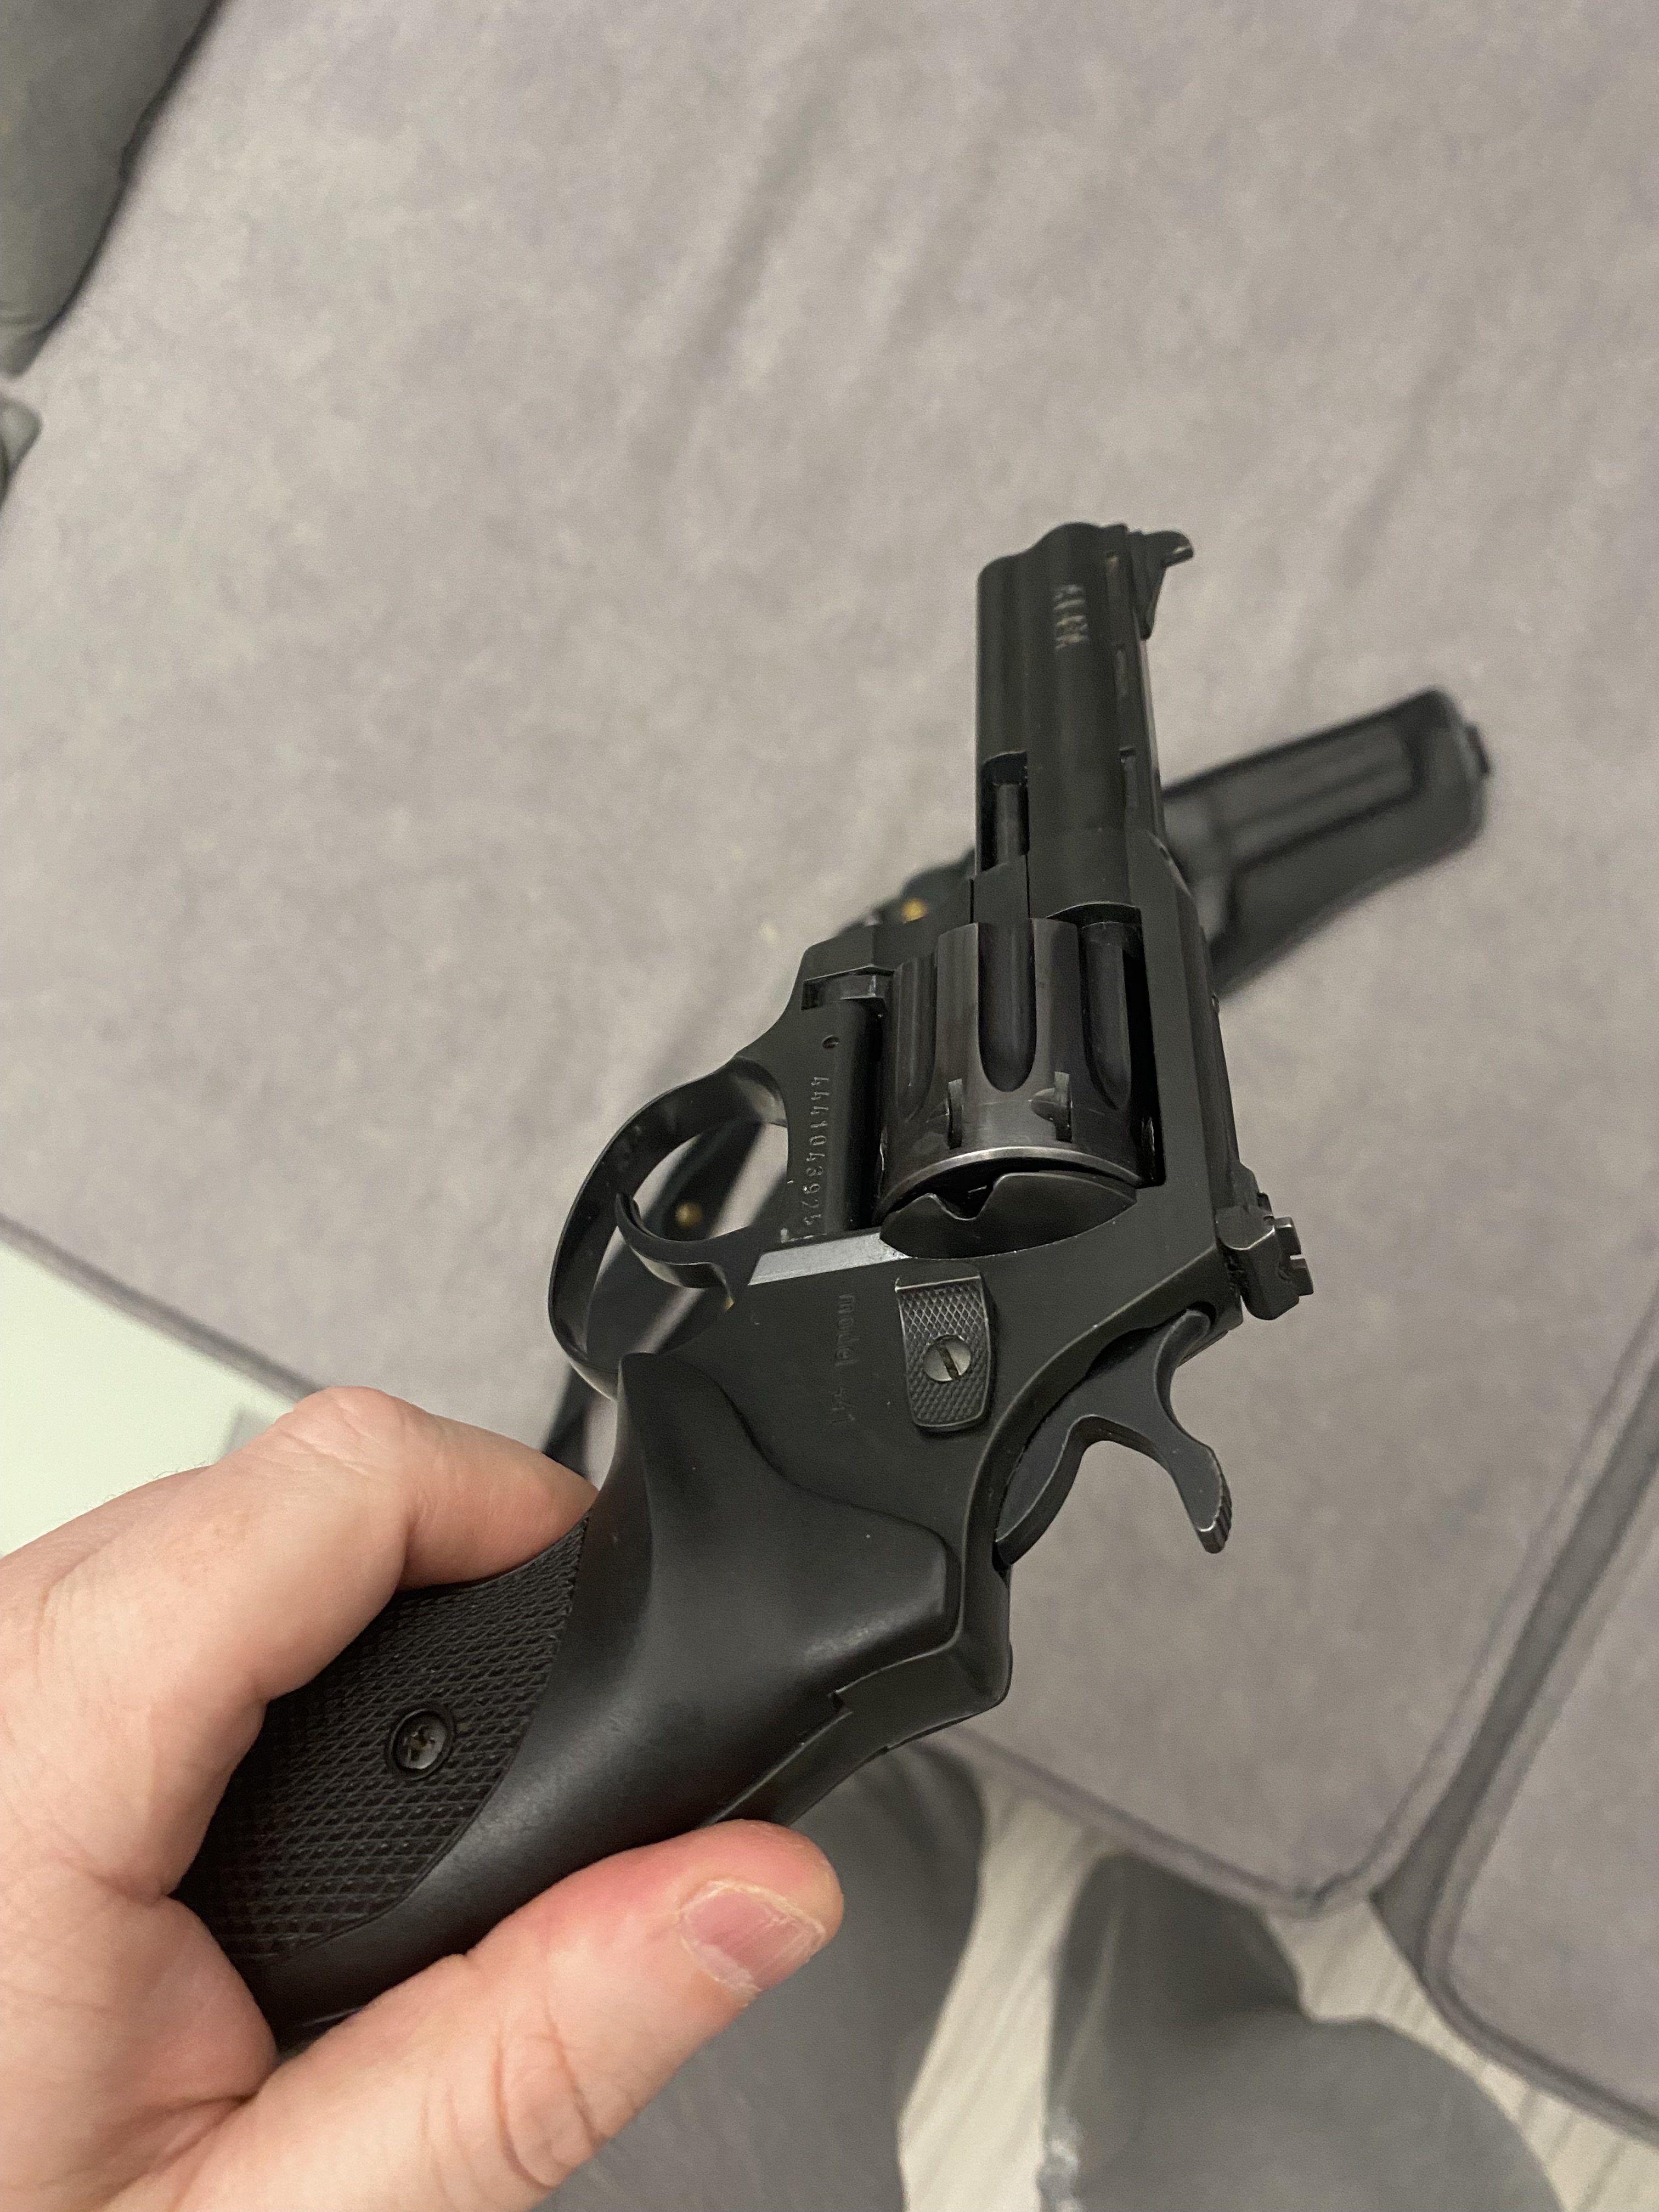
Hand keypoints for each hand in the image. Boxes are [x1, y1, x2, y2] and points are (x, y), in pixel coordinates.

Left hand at [0, 1388, 840, 2210]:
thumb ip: (528, 2054)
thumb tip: (744, 1893)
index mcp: (36, 1772)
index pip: (336, 1474)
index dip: (511, 1508)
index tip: (592, 1605)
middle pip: (289, 1481)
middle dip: (437, 1587)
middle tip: (495, 1770)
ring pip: (219, 1519)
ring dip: (341, 1629)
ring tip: (377, 1817)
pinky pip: (145, 1582)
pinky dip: (246, 1654)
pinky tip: (267, 1809)